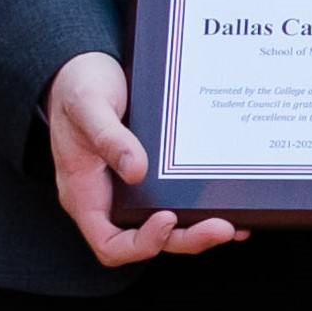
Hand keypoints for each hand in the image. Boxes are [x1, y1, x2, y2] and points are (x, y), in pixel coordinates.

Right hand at [44, 52, 242, 264]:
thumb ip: (108, 137)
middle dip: (186, 238)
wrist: (85, 67)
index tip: (166, 219)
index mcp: (84, 194)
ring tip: (234, 224)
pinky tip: (229, 202)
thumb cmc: (77, 87)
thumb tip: (135, 171)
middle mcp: (110, 199)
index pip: (109, 243)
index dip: (140, 243)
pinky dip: (202, 207)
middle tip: (222, 227)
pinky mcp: (152, 174)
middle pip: (148, 239)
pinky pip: (177, 199)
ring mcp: (131, 189)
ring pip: (168, 225)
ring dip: (199, 229)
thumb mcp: (87, 105)